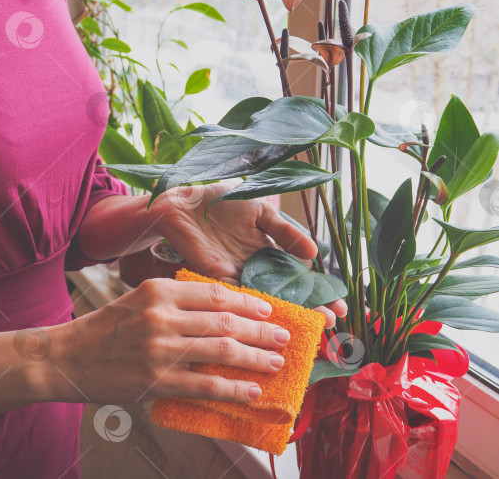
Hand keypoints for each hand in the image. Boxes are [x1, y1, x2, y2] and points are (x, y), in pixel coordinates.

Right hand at [58, 278, 293, 404]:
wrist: (69, 356)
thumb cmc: (109, 326)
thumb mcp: (141, 298)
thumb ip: (179, 300)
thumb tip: (225, 310)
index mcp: (161, 290)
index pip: (216, 293)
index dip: (248, 303)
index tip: (268, 310)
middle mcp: (163, 314)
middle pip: (225, 321)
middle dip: (260, 330)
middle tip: (282, 336)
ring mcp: (160, 348)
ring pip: (221, 351)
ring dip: (254, 358)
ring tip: (275, 362)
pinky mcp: (157, 380)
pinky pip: (204, 385)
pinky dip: (232, 389)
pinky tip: (251, 391)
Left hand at [152, 180, 347, 327]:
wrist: (186, 199)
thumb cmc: (222, 199)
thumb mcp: (262, 211)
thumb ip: (285, 231)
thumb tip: (314, 254)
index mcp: (269, 250)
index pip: (300, 275)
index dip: (320, 291)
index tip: (340, 306)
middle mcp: (256, 267)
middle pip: (289, 293)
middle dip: (311, 308)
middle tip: (331, 323)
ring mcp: (238, 274)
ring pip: (268, 300)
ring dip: (288, 313)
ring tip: (312, 327)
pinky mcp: (217, 278)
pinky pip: (239, 296)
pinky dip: (256, 308)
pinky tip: (275, 320)